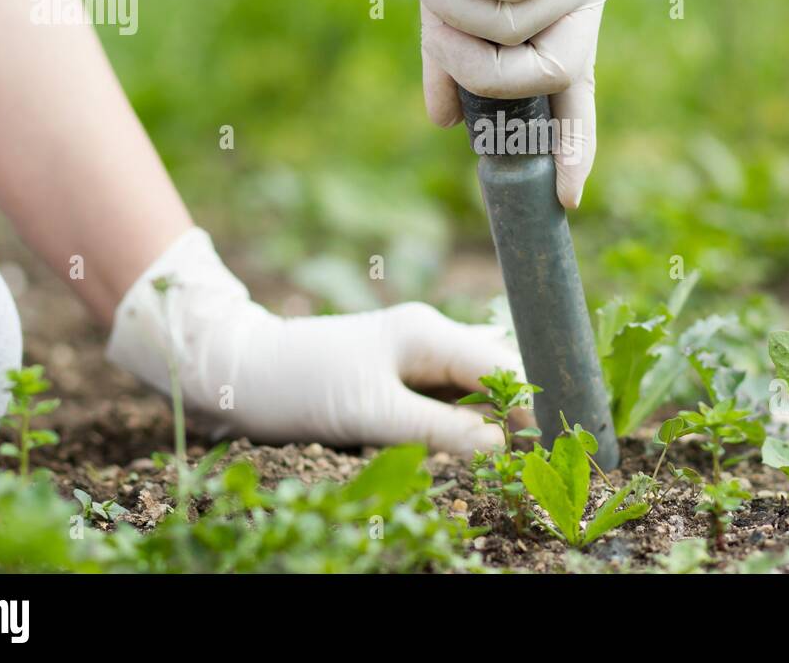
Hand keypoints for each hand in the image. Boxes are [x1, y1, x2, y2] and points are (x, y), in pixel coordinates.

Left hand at [108, 228, 523, 453]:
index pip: (500, 364)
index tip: (548, 444)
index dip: (528, 403)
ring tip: (506, 454)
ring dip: (486, 418)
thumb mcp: (372, 415)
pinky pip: (444, 394)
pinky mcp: (396, 371)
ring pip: (470, 385)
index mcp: (427, 333)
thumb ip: (439, 431)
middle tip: (532, 455)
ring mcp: (411, 352)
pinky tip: (465, 444)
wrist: (240, 373)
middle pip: (492, 372)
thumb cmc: (302, 386)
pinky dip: (458, 419)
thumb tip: (500, 446)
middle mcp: (427, 335)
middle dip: (513, 410)